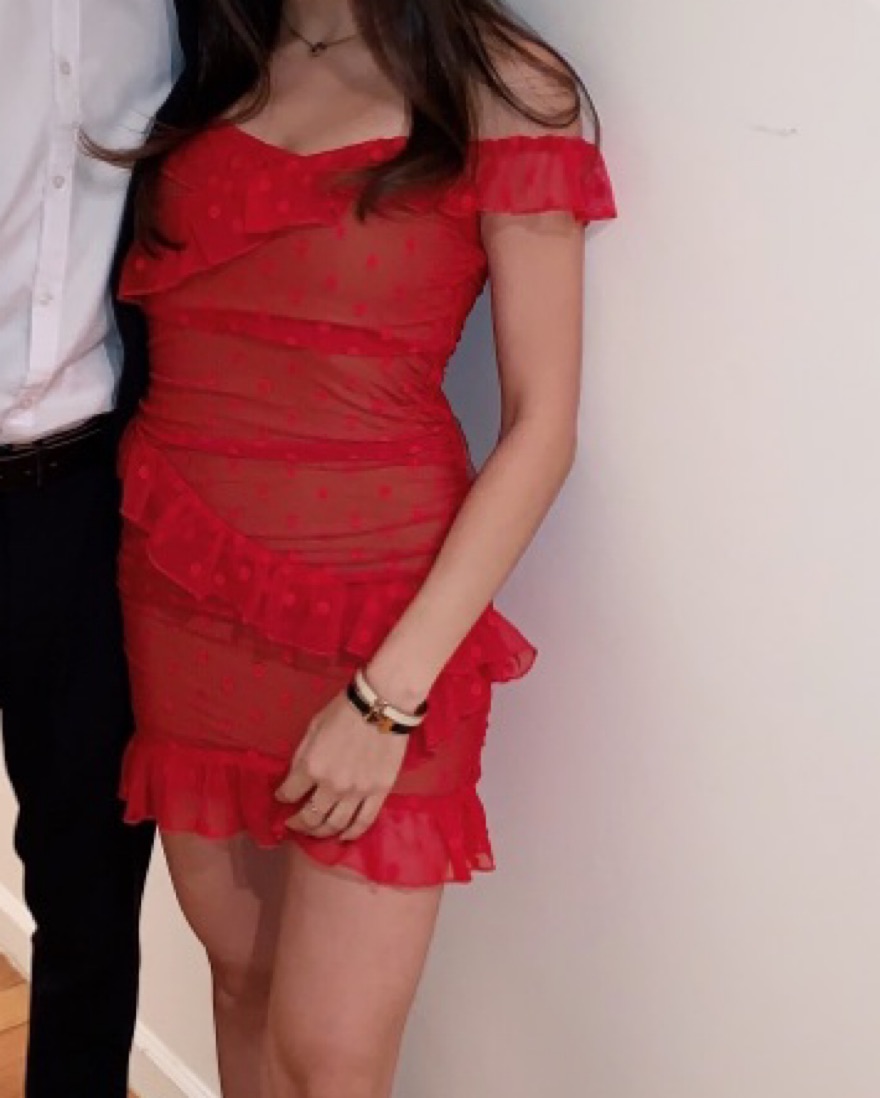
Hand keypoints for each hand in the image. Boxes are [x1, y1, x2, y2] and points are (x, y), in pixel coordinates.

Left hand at [276, 689, 407, 841]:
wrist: (383, 704)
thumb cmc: (345, 711)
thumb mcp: (313, 727)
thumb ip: (302, 756)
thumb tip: (294, 779)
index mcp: (312, 766)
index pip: (289, 794)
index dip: (282, 797)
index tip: (283, 796)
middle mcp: (332, 785)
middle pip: (311, 817)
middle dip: (299, 823)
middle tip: (295, 823)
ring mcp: (357, 792)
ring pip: (335, 825)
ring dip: (322, 832)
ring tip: (317, 831)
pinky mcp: (379, 793)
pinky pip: (363, 822)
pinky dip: (351, 834)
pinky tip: (344, 836)